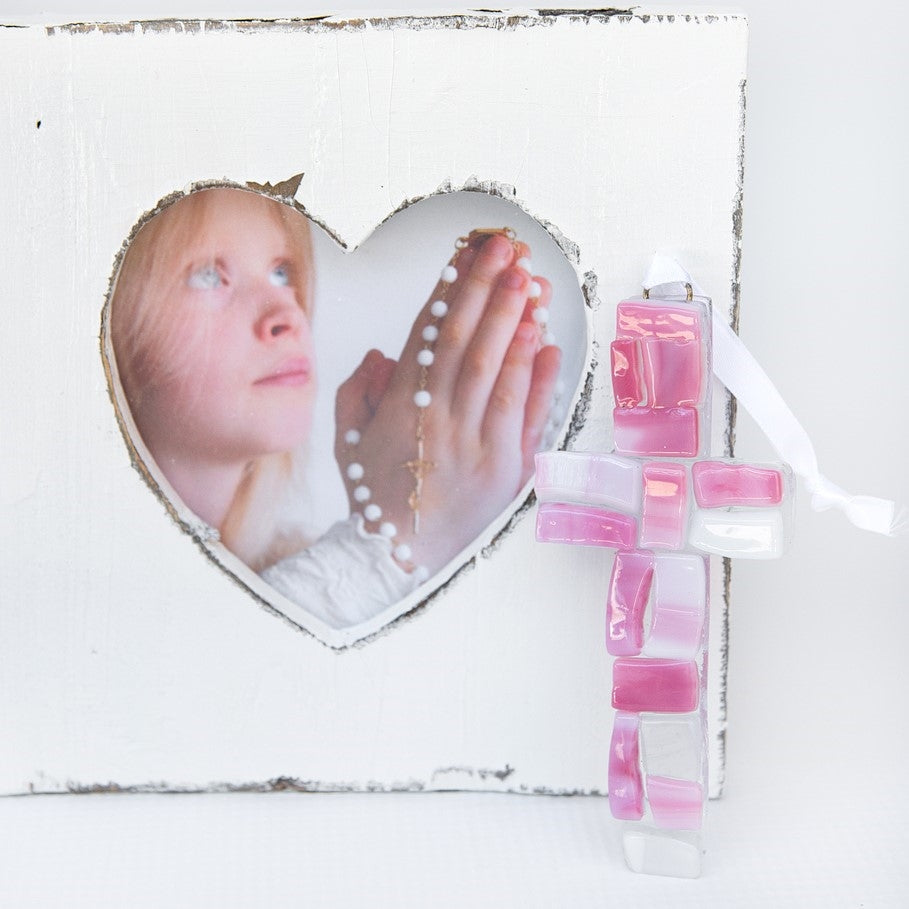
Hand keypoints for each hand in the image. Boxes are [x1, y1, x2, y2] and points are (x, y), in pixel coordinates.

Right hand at [335, 232, 561, 573]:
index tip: (468, 254)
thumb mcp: (349, 439)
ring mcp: (477, 444)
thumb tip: (382, 354)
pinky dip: (539, 380)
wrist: (396, 556)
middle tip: (508, 251)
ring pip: (499, 373)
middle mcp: (440, 420)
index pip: (430, 334)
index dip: (452, 290)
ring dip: (515, 324)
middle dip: (489, 291)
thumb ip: (358, 390)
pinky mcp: (507, 470)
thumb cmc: (375, 495)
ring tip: (531, 283)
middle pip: (468, 343)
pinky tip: (548, 344)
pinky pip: (526, 417)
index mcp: (401, 406)